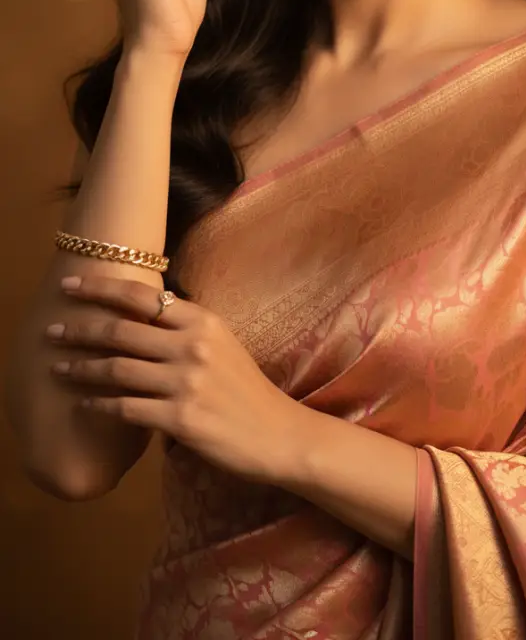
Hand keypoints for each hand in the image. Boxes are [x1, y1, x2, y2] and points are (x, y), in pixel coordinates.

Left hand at [46, 274, 304, 485]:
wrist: (278, 433)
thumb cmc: (246, 390)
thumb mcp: (222, 345)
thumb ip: (185, 329)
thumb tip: (141, 314)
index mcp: (203, 321)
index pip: (142, 296)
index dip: (101, 288)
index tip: (71, 287)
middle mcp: (193, 345)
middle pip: (122, 329)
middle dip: (80, 328)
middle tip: (52, 330)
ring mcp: (186, 382)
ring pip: (117, 368)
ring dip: (82, 368)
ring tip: (59, 368)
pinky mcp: (180, 419)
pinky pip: (126, 408)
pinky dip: (99, 405)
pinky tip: (85, 403)